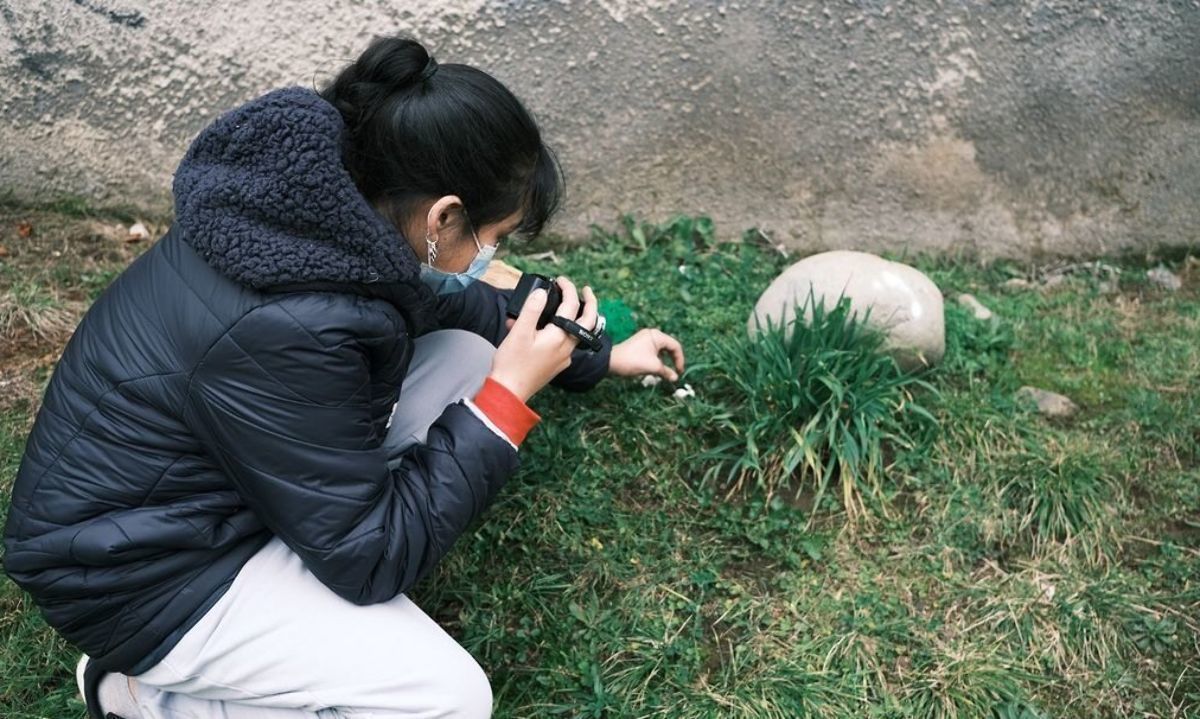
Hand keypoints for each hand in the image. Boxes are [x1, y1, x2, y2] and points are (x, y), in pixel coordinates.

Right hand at [490, 276, 598, 401]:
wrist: (509, 392)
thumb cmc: (511, 364)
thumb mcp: (519, 332)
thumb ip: (532, 310)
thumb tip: (542, 293)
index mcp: (559, 337)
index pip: (571, 305)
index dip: (568, 289)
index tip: (560, 280)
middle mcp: (566, 348)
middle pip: (588, 321)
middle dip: (590, 303)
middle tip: (586, 290)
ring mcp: (563, 358)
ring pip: (577, 333)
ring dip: (578, 317)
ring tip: (570, 306)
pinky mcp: (556, 365)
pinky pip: (566, 344)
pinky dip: (563, 331)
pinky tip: (548, 330)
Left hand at [608, 328, 684, 381]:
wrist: (611, 361)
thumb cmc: (633, 361)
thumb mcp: (653, 367)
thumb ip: (666, 372)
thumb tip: (675, 378)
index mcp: (657, 336)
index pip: (675, 346)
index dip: (680, 360)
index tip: (679, 372)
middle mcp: (652, 334)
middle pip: (669, 347)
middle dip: (673, 360)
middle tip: (676, 372)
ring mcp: (645, 339)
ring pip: (661, 350)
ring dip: (665, 361)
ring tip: (666, 372)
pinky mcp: (640, 344)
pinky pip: (654, 351)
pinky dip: (657, 359)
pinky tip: (656, 368)